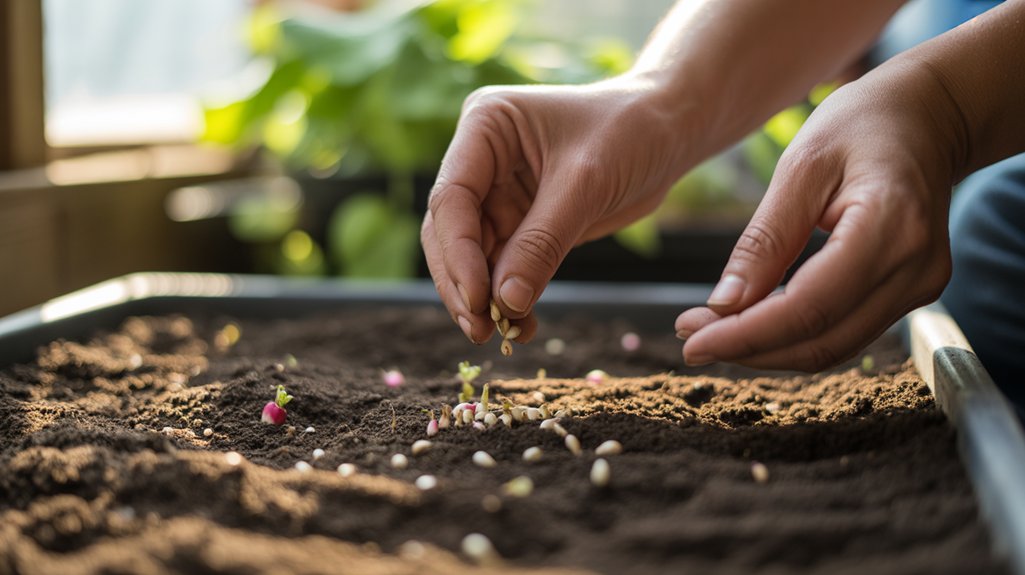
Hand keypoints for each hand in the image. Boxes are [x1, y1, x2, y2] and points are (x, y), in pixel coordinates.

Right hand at [422, 77, 689, 343]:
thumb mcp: (586, 184)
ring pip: (473, 258)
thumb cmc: (630, 131)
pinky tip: (524, 327)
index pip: (452, 198)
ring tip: (502, 336)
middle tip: (481, 331)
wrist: (669, 132)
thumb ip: (542, 242)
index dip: (458, 253)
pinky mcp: (521, 224)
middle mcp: (481, 161)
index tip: (478, 300)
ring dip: (484, 300)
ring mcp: (498, 195)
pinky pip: (505, 269)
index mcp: (484, 126)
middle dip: (464, 284)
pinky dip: (511, 299)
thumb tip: (506, 302)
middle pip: (451, 233)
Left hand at [675, 61, 961, 369]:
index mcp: (890, 227)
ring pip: (833, 347)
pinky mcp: (911, 292)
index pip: (809, 308)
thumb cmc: (862, 125)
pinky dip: (795, 336)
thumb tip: (723, 307)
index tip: (692, 341)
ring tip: (713, 332)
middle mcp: (915, 268)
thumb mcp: (801, 166)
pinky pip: (845, 331)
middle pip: (821, 340)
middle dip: (749, 349)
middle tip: (691, 339)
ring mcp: (920, 286)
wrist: (928, 117)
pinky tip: (753, 323)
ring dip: (768, 350)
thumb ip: (765, 240)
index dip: (746, 335)